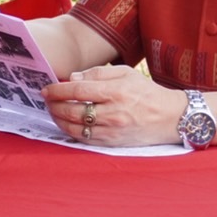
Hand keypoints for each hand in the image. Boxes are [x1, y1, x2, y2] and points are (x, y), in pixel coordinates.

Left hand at [43, 65, 186, 146]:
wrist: (170, 117)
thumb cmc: (146, 92)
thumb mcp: (125, 73)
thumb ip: (97, 74)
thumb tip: (72, 78)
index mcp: (116, 92)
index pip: (78, 91)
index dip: (58, 90)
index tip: (46, 89)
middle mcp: (113, 113)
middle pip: (73, 111)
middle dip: (54, 106)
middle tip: (46, 101)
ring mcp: (113, 131)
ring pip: (77, 128)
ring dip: (59, 120)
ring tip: (53, 112)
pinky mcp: (113, 143)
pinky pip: (86, 140)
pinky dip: (72, 132)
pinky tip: (67, 125)